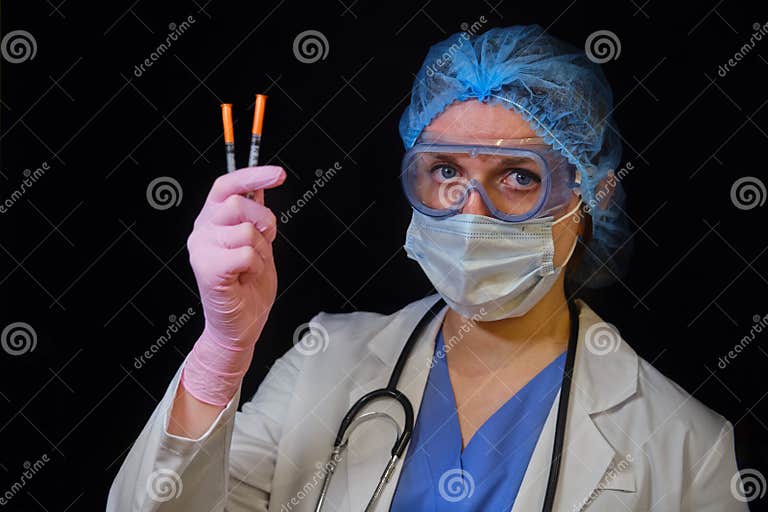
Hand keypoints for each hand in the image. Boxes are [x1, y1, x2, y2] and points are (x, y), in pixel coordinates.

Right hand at [181, 165, 285, 405]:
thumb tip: (259, 188)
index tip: (279, 174)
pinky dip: (256, 266)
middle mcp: (201, 230)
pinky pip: (245, 252)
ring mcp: (201, 249)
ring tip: (252, 267)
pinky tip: (246, 278)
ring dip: (261, 250)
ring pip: (246, 229)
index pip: (226, 185)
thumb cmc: (248, 287)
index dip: (252, 175)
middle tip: (263, 246)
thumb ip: (254, 217)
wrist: (241, 326)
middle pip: (239, 204)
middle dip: (264, 223)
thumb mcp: (258, 244)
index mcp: (211, 220)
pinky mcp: (207, 268)